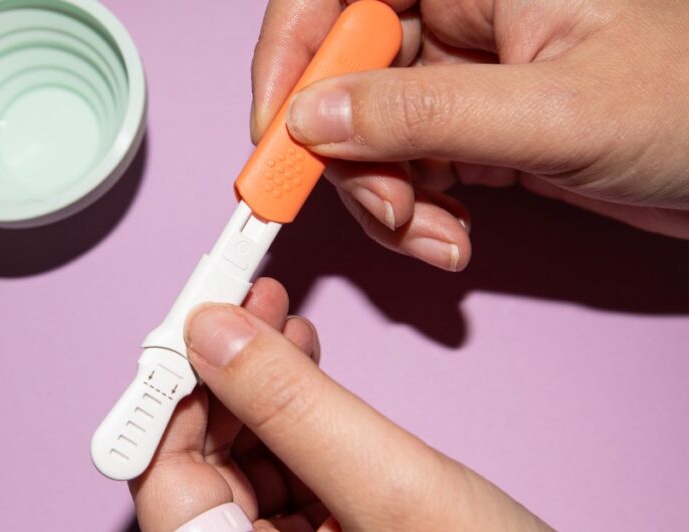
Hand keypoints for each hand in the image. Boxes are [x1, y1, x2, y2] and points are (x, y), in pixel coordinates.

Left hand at [131, 278, 550, 530]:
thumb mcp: (391, 485)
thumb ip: (295, 408)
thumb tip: (212, 334)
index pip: (167, 487)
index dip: (170, 402)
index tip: (190, 330)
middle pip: (201, 466)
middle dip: (221, 378)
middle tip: (240, 306)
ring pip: (242, 459)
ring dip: (256, 384)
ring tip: (277, 319)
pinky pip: (283, 467)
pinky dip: (289, 410)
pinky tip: (301, 361)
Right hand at [252, 0, 688, 271]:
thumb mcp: (554, 111)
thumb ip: (423, 111)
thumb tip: (313, 120)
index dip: (291, 51)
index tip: (274, 128)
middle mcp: (456, 10)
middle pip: (341, 72)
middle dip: (345, 154)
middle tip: (379, 210)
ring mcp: (461, 73)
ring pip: (364, 131)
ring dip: (383, 197)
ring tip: (433, 238)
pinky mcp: (470, 125)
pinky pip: (404, 167)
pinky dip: (412, 214)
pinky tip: (451, 239)